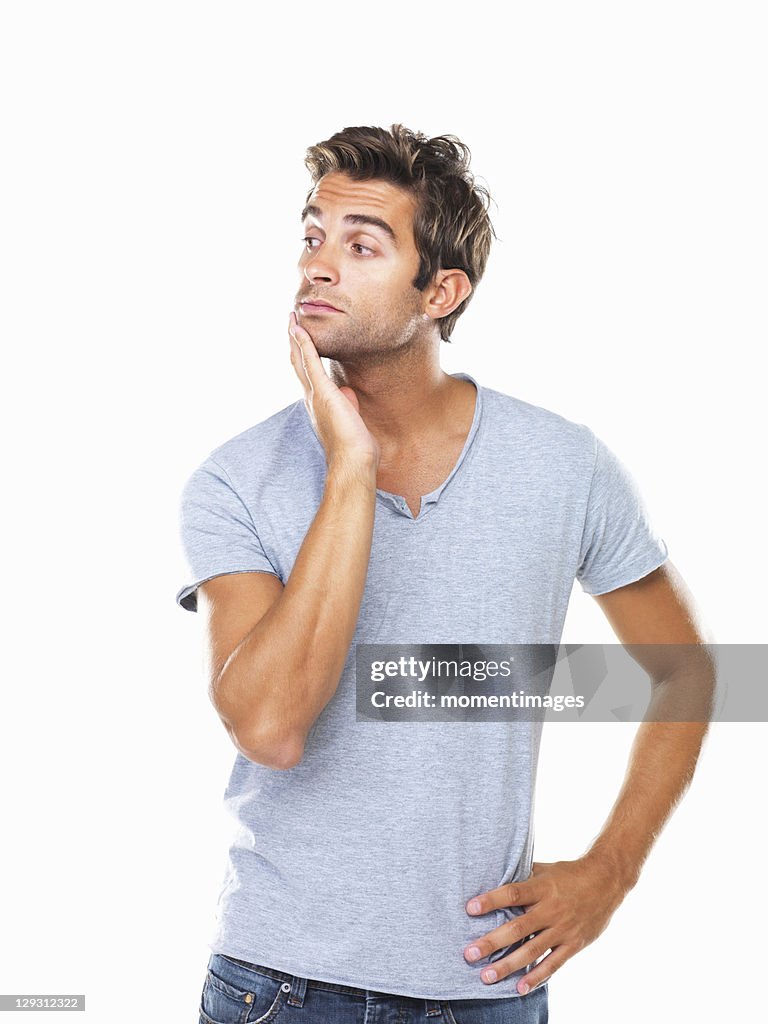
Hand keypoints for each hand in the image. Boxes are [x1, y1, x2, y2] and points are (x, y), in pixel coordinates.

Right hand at [288, 312, 379, 474]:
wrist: (353, 460)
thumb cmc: (355, 446)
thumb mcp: (351, 418)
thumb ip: (347, 403)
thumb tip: (347, 393)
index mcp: (318, 404)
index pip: (308, 375)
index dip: (303, 357)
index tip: (301, 340)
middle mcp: (311, 398)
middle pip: (298, 364)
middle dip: (294, 343)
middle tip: (291, 322)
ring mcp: (315, 394)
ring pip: (300, 359)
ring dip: (295, 338)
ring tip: (291, 318)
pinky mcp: (323, 392)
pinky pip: (310, 362)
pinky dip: (304, 344)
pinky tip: (299, 329)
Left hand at [463, 855, 629, 992]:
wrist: (607, 881)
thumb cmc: (570, 873)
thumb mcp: (546, 869)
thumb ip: (523, 876)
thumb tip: (495, 875)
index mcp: (542, 887)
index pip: (513, 894)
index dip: (491, 901)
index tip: (470, 908)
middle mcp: (551, 909)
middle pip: (517, 928)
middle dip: (492, 942)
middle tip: (469, 954)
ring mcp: (563, 929)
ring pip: (532, 950)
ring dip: (508, 965)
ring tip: (486, 977)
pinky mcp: (573, 944)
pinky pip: (553, 964)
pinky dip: (536, 977)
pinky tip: (519, 988)